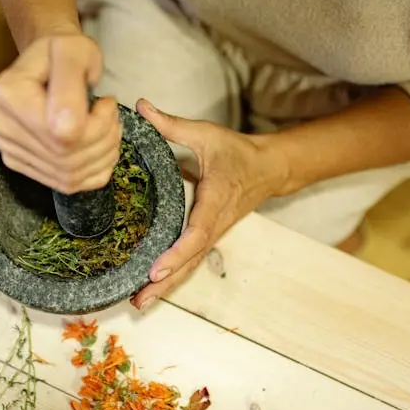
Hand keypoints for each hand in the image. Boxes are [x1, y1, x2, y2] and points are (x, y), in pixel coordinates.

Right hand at [0, 32, 121, 193]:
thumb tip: (67, 129)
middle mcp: (1, 127)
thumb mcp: (74, 51)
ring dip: (103, 154)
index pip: (63, 133)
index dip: (98, 123)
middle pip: (67, 157)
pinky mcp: (23, 167)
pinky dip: (95, 170)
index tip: (105, 101)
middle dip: (105, 138)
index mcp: (8, 94)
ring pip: (70, 175)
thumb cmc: (63, 52)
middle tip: (112, 115)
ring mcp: (10, 151)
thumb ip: (70, 83)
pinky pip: (70, 185)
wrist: (47, 64)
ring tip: (108, 127)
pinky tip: (99, 146)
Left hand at [130, 99, 287, 309]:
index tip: (157, 267)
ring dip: (167, 286)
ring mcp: (213, 233)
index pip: (196, 232)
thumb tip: (140, 106)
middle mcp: (215, 223)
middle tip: (140, 299)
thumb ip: (171, 124)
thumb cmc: (237, 152)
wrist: (269, 168)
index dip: (177, 252)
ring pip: (190, 266)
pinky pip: (190, 261)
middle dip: (166, 281)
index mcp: (215, 200)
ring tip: (139, 303)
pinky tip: (151, 289)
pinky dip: (172, 277)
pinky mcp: (209, 236)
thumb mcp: (206, 134)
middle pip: (190, 260)